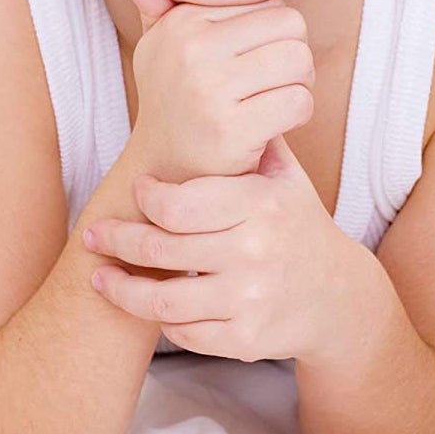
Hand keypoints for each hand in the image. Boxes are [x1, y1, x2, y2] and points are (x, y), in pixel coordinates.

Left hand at [83, 138, 366, 364]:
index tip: (138, 191)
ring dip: (120, 290)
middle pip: (160, 248)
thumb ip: (254, 143)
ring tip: (101, 277)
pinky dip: (158, 322)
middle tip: (94, 234)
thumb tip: (220, 93)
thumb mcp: (288, 181)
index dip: (146, 197)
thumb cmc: (301, 228)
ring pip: (160, 301)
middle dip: (117, 240)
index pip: (179, 203)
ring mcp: (250, 299)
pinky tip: (146, 306)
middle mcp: (256, 252)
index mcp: (262, 205)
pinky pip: (182, 334)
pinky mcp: (244, 340)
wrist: (340, 297)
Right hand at [116, 0, 314, 181]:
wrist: (165, 170)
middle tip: (274, 81)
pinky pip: (298, 101)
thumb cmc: (177, 100)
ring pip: (300, 61)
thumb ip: (157, 3)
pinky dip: (298, 114)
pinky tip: (274, 124)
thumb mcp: (161, 48)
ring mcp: (209, 89)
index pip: (271, 2)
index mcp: (182, 21)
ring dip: (300, 84)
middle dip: (295, 55)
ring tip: (274, 99)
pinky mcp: (230, 129)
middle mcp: (191, 48)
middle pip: (292, 26)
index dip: (274, 33)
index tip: (252, 60)